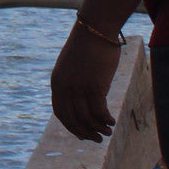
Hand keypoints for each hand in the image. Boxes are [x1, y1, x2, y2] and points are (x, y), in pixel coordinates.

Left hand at [49, 25, 123, 141]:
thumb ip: (74, 85)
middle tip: (98, 139)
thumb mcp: (73, 67)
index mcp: (56, 82)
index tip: (82, 134)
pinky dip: (106, 120)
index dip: (71, 127)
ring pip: (87, 118)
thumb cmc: (87, 47)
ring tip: (108, 131)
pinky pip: (100, 112)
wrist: (94, 29)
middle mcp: (65, 87)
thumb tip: (85, 104)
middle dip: (85, 132)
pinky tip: (112, 121)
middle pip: (73, 119)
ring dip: (98, 128)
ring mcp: (79, 87)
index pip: (60, 112)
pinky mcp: (95, 86)